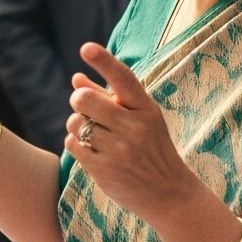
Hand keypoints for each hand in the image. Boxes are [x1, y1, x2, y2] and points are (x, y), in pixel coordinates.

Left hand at [64, 42, 197, 222]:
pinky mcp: (103, 169)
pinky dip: (76, 143)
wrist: (168, 193)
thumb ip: (108, 97)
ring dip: (77, 124)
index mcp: (146, 109)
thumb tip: (75, 78)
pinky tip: (93, 149)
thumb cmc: (151, 148)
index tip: (86, 48)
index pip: (123, 79)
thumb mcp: (140, 119)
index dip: (104, 62)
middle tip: (85, 107)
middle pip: (84, 100)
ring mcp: (118, 150)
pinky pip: (72, 144)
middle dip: (79, 100)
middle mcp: (133, 127)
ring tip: (94, 133)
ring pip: (75, 122)